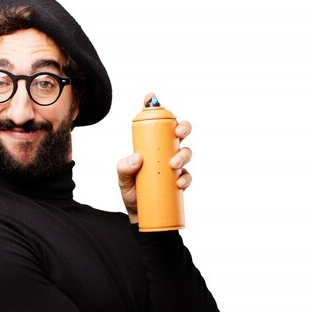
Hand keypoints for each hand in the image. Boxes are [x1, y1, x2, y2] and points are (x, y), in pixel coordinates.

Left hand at [117, 92, 192, 223]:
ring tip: (173, 164)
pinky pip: (188, 175)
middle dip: (183, 127)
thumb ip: (124, 167)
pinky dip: (185, 177)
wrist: (139, 214)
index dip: (154, 105)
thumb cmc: (131, 189)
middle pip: (180, 131)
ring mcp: (174, 165)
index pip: (155, 121)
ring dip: (184, 154)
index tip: (150, 97)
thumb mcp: (122, 177)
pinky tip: (179, 181)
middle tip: (178, 132)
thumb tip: (137, 158)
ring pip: (187, 151)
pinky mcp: (180, 180)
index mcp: (151, 143)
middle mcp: (165, 150)